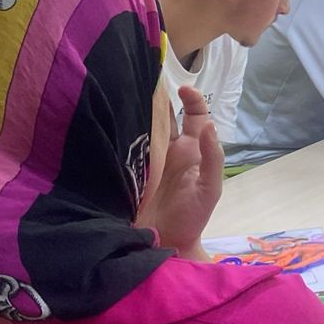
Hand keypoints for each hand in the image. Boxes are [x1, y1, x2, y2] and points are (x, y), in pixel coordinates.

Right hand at [135, 85, 222, 260]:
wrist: (166, 245)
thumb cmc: (193, 217)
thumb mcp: (209, 189)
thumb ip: (212, 158)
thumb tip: (209, 124)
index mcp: (191, 150)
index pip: (195, 115)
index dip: (192, 99)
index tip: (182, 88)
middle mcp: (170, 150)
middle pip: (165, 115)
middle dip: (157, 97)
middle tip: (144, 78)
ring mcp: (148, 158)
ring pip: (144, 127)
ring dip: (137, 111)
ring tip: (124, 92)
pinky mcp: (129, 170)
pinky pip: (125, 147)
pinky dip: (120, 133)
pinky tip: (111, 122)